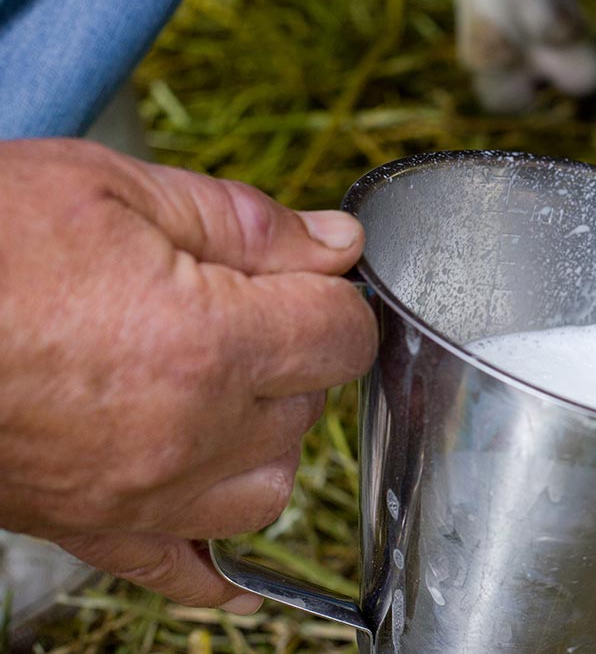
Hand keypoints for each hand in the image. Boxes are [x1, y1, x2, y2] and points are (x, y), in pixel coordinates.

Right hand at [0, 139, 376, 611]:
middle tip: (239, 313)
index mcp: (207, 342)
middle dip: (291, 356)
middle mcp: (186, 433)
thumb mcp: (112, 188)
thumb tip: (335, 245)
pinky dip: (215, 568)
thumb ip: (243, 223)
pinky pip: (179, 573)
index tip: (303, 278)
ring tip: (217, 392)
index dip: (331, 297)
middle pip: (307, 407)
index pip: (343, 336)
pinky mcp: (86, 527)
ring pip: (266, 490)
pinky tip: (237, 568)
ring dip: (262, 442)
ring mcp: (137, 493)